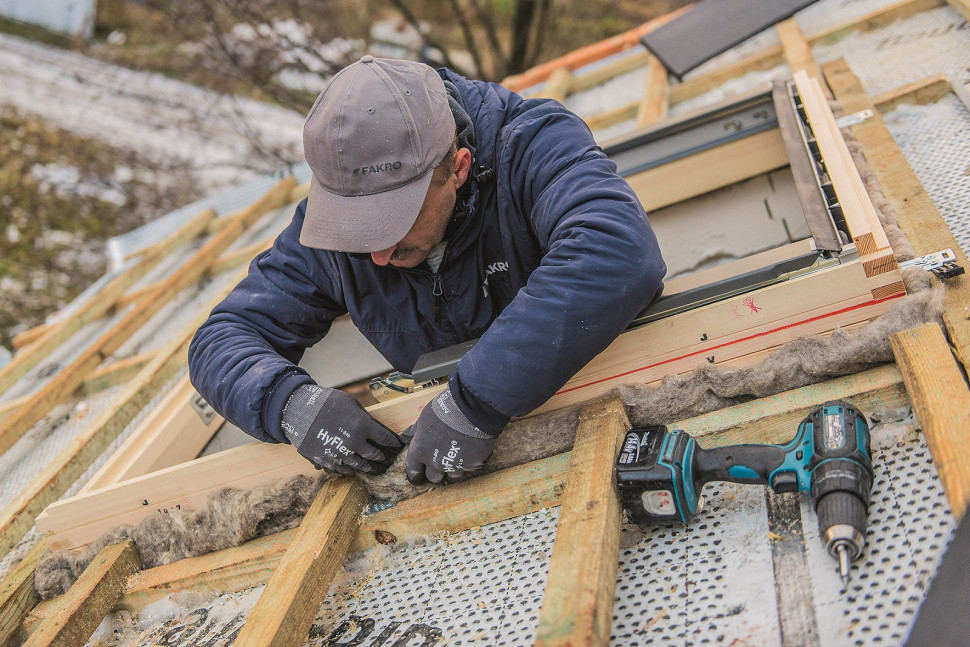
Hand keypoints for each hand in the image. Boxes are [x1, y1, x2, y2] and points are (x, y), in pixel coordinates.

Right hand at [282, 384, 402, 474]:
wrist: (298, 410)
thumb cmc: (326, 402)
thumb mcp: (350, 403)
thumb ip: (364, 417)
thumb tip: (374, 429)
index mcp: (363, 426)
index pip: (385, 439)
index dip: (392, 443)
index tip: (397, 446)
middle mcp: (354, 443)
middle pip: (374, 455)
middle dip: (383, 457)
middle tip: (388, 460)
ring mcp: (340, 454)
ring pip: (360, 465)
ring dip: (369, 467)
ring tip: (375, 468)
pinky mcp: (327, 460)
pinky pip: (343, 470)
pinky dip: (351, 470)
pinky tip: (355, 469)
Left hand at [405, 388, 494, 484]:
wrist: (471, 410)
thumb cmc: (445, 411)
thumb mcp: (424, 417)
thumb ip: (416, 430)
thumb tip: (408, 435)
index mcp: (420, 451)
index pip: (413, 470)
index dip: (416, 471)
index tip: (418, 472)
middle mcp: (435, 463)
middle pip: (433, 477)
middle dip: (437, 470)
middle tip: (443, 458)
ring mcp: (454, 466)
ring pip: (453, 474)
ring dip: (455, 466)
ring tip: (460, 451)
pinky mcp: (472, 465)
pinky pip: (470, 467)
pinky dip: (470, 460)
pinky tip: (472, 448)